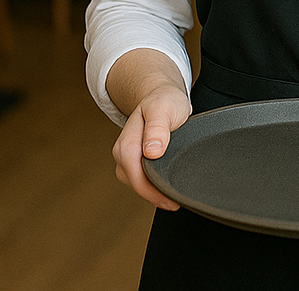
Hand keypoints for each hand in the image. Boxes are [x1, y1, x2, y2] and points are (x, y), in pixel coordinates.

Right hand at [112, 80, 191, 206]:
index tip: (169, 197)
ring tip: (173, 196)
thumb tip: (151, 151)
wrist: (162, 96)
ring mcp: (127, 158)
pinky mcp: (134, 162)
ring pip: (137, 184)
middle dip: (153, 195)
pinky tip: (166, 189)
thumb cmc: (164, 101)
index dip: (150, 189)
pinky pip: (141, 180)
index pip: (134, 172)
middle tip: (175, 202)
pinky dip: (152, 187)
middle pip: (135, 182)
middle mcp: (123, 151)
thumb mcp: (164, 107)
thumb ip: (158, 127)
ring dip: (153, 193)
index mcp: (128, 139)